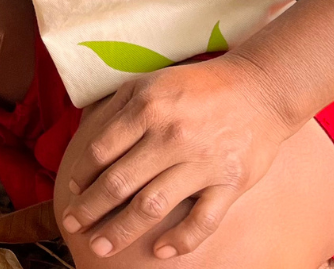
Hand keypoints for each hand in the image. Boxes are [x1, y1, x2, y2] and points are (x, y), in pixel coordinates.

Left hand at [61, 55, 296, 258]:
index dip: (82, 175)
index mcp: (148, 107)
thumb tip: (84, 141)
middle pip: (119, 182)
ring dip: (121, 231)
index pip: (101, 151)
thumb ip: (117, 108)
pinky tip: (160, 250)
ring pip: (152, 206)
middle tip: (73, 226)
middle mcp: (172, 135)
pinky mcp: (230, 182)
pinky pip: (202, 220)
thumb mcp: (150, 82)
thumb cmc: (197, 86)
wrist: (260, 89)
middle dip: (90, 210)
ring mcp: (202, 162)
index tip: (73, 190)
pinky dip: (181, 240)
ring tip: (101, 248)